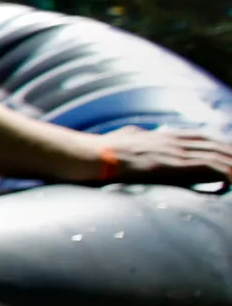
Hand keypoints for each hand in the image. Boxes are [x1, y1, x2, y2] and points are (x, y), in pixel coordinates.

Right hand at [102, 129, 231, 186]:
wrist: (89, 154)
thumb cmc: (98, 149)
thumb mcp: (122, 137)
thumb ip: (135, 135)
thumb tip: (136, 134)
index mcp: (162, 135)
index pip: (200, 137)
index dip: (218, 144)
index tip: (229, 151)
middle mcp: (172, 140)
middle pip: (212, 145)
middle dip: (230, 153)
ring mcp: (172, 152)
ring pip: (214, 155)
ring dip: (230, 163)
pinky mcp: (171, 164)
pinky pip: (206, 166)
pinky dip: (222, 172)